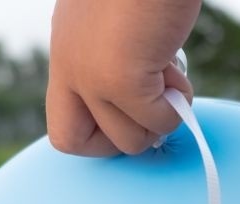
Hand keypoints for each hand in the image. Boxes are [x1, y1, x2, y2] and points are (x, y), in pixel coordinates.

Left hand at [46, 0, 200, 155]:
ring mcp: (92, 78)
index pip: (61, 126)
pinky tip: (175, 66)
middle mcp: (70, 68)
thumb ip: (117, 58)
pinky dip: (178, 105)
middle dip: (120, 140)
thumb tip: (151, 98)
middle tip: (148, 110)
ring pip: (128, 140)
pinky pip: (159, 121)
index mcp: (66, 53)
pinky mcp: (123, 80)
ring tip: (168, 75)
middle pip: (74, 143)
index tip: (130, 113)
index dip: (98, 135)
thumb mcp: (116, 25)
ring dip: (160, 119)